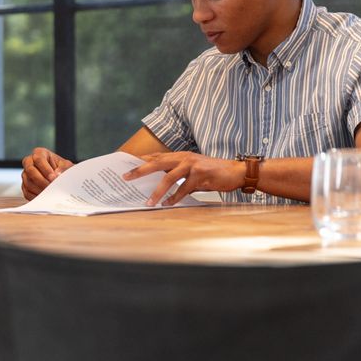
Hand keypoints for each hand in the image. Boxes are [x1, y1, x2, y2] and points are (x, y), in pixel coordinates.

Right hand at [20, 147, 73, 199]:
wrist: (62, 178)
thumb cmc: (63, 169)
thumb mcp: (67, 166)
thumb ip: (63, 168)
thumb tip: (57, 175)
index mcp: (40, 153)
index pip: (38, 159)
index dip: (45, 169)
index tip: (53, 178)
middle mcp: (30, 162)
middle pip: (30, 170)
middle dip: (41, 180)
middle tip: (51, 187)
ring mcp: (26, 174)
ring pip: (28, 182)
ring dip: (39, 189)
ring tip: (50, 193)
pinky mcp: (25, 186)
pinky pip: (27, 192)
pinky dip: (36, 196)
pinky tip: (45, 198)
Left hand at [123, 152, 243, 205]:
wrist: (235, 171)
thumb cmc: (212, 172)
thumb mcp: (192, 169)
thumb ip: (177, 174)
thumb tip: (160, 184)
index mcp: (180, 155)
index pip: (156, 156)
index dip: (140, 160)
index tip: (126, 166)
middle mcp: (184, 158)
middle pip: (157, 163)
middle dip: (140, 170)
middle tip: (125, 177)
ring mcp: (192, 166)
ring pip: (169, 178)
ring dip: (157, 191)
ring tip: (148, 202)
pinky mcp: (201, 176)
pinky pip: (184, 189)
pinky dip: (174, 198)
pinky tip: (166, 204)